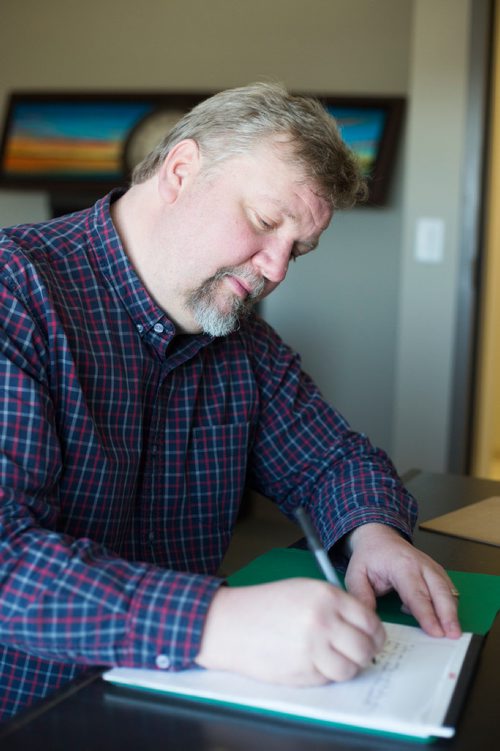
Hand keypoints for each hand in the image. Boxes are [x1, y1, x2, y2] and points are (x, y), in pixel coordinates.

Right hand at [195, 578, 385, 684]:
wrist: (231, 623)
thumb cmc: (265, 605)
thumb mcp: (303, 589)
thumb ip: (335, 604)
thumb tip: (363, 625)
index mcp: (326, 597)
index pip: (370, 620)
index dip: (375, 632)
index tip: (372, 637)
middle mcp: (323, 622)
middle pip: (365, 647)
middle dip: (366, 652)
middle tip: (357, 652)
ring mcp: (313, 649)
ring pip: (350, 669)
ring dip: (347, 667)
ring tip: (334, 659)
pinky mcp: (302, 672)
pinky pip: (328, 679)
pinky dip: (326, 674)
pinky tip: (312, 662)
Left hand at [344, 523, 460, 638]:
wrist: (379, 538)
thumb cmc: (369, 556)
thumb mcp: (356, 574)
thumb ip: (361, 596)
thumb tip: (368, 619)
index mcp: (401, 565)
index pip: (416, 594)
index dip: (427, 614)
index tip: (435, 631)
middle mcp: (421, 565)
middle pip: (439, 591)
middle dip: (448, 615)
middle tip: (453, 635)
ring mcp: (432, 567)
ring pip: (448, 590)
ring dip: (453, 611)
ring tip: (455, 632)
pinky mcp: (437, 572)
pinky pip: (448, 589)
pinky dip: (450, 604)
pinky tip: (446, 619)